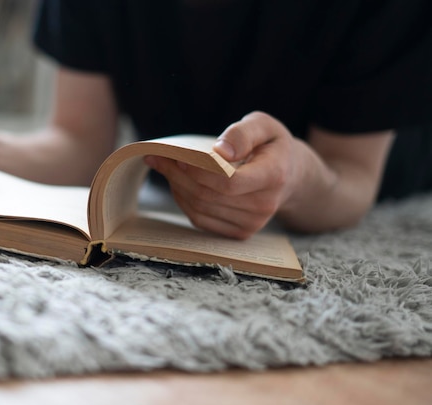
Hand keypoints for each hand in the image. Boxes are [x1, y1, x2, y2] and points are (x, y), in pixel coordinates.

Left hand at [145, 111, 299, 238]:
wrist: (291, 176)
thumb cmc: (272, 145)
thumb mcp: (264, 126)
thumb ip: (243, 133)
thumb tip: (220, 152)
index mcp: (274, 176)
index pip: (228, 182)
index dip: (198, 171)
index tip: (177, 155)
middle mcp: (264, 205)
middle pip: (209, 195)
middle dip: (178, 175)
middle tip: (159, 157)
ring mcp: (252, 223)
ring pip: (200, 208)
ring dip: (177, 187)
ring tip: (165, 166)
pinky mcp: (240, 232)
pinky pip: (200, 219)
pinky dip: (183, 200)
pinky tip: (177, 183)